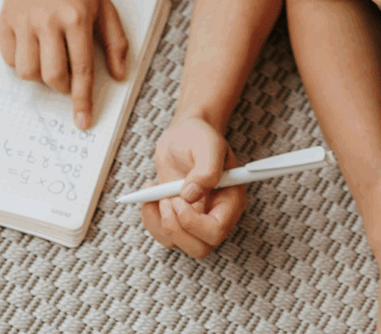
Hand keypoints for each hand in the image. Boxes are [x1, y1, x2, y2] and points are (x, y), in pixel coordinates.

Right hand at [0, 0, 127, 128]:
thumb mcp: (105, 7)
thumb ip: (116, 41)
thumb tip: (119, 75)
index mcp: (77, 18)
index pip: (83, 68)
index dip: (83, 99)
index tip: (83, 120)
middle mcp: (49, 22)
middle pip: (54, 76)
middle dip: (63, 87)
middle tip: (69, 78)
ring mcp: (24, 24)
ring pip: (29, 73)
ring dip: (42, 77)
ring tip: (52, 59)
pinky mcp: (5, 25)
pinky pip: (11, 61)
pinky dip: (23, 63)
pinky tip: (35, 47)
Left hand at [142, 114, 246, 257]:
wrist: (184, 134)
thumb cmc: (200, 136)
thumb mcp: (208, 144)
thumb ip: (206, 169)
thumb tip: (191, 195)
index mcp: (231, 200)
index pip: (217, 230)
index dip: (194, 223)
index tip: (179, 199)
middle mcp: (215, 214)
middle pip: (199, 247)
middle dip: (176, 228)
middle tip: (166, 200)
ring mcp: (195, 219)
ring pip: (177, 243)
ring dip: (160, 221)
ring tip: (156, 191)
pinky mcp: (177, 218)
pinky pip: (162, 234)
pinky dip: (150, 218)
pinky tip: (149, 194)